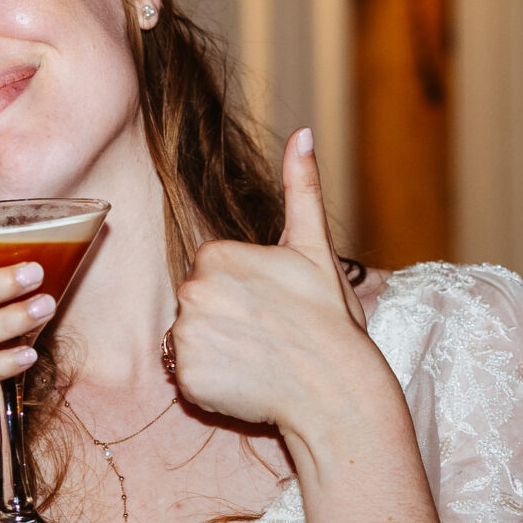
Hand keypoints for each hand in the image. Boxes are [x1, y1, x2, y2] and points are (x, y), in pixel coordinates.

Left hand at [168, 129, 376, 430]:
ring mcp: (187, 335)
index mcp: (216, 254)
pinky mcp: (186, 377)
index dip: (242, 292)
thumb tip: (304, 132)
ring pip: (189, 340)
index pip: (211, 272)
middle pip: (197, 304)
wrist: (336, 390)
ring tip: (259, 359)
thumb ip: (301, 187)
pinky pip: (187, 377)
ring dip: (217, 351)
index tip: (272, 307)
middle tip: (268, 336)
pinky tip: (245, 381)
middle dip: (225, 319)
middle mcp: (192, 290)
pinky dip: (211, 383)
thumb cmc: (329, 320)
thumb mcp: (315, 248)